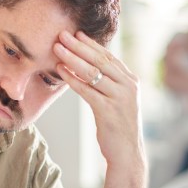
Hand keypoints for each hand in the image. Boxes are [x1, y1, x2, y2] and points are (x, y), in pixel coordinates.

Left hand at [53, 30, 145, 171]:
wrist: (127, 153)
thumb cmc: (119, 127)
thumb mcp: (118, 101)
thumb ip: (109, 85)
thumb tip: (88, 70)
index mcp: (131, 81)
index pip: (109, 57)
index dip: (91, 44)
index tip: (77, 33)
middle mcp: (128, 86)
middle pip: (100, 60)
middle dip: (79, 46)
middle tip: (62, 34)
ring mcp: (119, 98)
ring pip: (92, 72)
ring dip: (72, 58)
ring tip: (56, 48)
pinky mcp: (108, 110)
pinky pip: (86, 90)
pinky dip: (72, 78)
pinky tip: (59, 70)